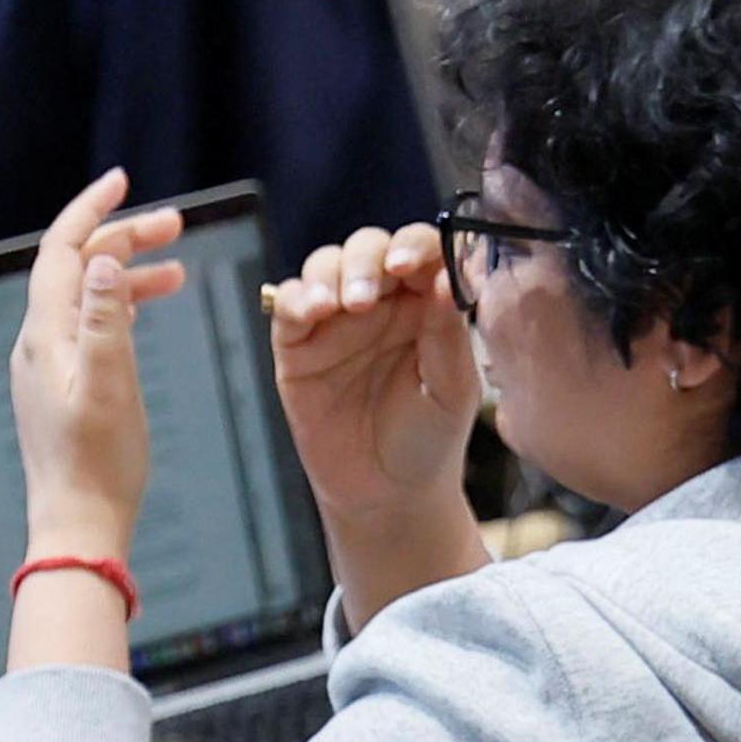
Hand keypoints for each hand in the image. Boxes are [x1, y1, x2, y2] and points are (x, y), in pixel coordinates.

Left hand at [5, 169, 188, 556]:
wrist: (77, 527)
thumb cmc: (97, 464)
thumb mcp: (109, 385)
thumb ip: (105, 320)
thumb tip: (99, 258)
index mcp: (45, 335)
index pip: (59, 250)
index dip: (90, 210)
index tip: (123, 180)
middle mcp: (39, 343)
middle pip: (76, 267)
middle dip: (122, 238)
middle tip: (176, 224)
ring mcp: (49, 365)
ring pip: (86, 296)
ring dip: (127, 273)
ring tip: (178, 268)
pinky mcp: (64, 386)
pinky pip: (90, 325)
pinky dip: (121, 306)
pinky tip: (146, 309)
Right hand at [268, 224, 484, 521]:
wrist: (388, 495)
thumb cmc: (429, 437)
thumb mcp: (451, 389)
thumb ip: (449, 333)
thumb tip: (447, 276)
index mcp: (425, 302)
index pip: (419, 250)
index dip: (413, 246)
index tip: (410, 265)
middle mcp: (380, 301)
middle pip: (368, 248)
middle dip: (367, 260)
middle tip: (370, 294)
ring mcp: (335, 320)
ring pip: (326, 266)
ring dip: (332, 275)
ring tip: (343, 305)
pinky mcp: (298, 345)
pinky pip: (289, 306)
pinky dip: (297, 299)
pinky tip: (313, 312)